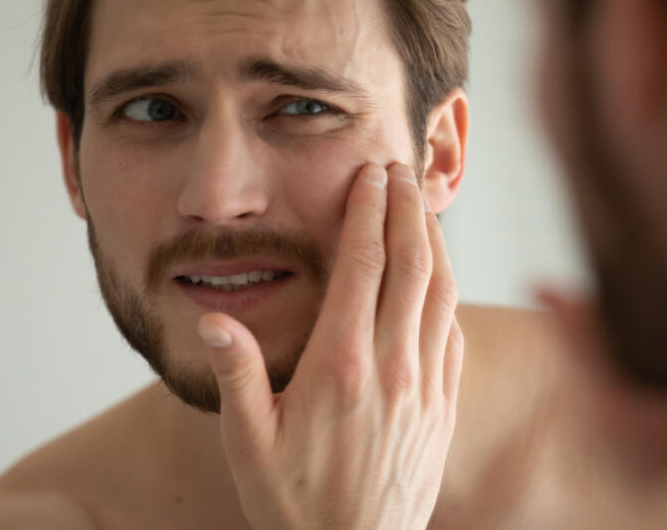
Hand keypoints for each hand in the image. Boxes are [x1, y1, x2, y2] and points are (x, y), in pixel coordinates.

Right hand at [197, 163, 463, 529]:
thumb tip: (213, 318)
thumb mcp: (248, 444)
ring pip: (441, 294)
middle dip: (407, 209)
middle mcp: (393, 368)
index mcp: (342, 367)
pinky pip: (453, 333)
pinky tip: (439, 277)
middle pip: (412, 266)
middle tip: (400, 170)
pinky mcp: (444, 408)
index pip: (364, 267)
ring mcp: (427, 388)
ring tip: (423, 205)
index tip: (370, 175)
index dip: (369, 213)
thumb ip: (238, 376)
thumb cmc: (293, 505)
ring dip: (435, 242)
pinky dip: (448, 293)